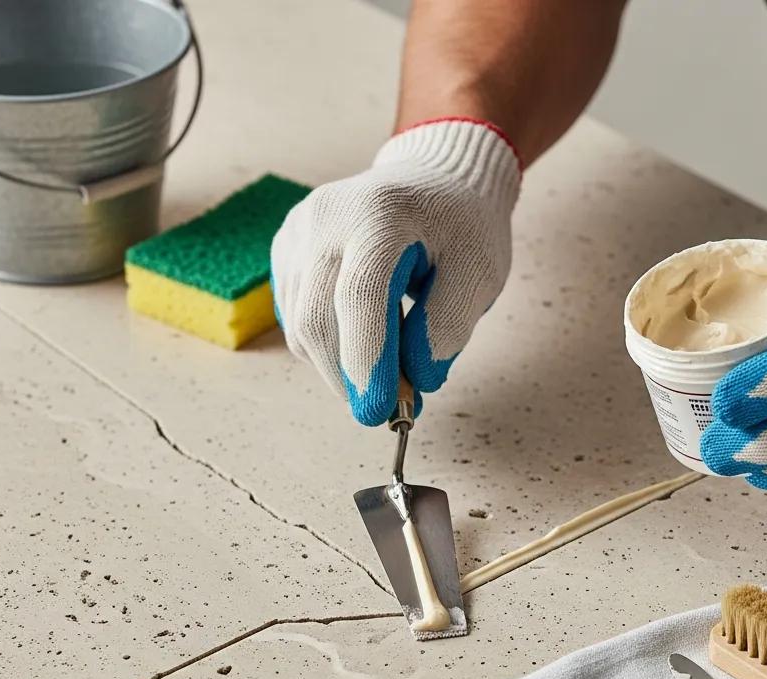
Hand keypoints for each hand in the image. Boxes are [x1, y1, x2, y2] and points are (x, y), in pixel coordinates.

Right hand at [271, 119, 520, 425]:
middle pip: (317, 320)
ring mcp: (298, 233)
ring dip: (340, 367)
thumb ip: (449, 325)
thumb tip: (418, 379)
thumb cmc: (460, 226)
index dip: (367, 363)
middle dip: (350, 379)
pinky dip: (328, 345)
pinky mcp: (287, 250)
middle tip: (389, 409)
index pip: (359, 298)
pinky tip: (365, 337)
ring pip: (302, 328)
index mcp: (379, 216)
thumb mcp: (479, 272)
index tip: (382, 411)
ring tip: (388, 368)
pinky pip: (297, 318)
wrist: (433, 178)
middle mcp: (325, 219)